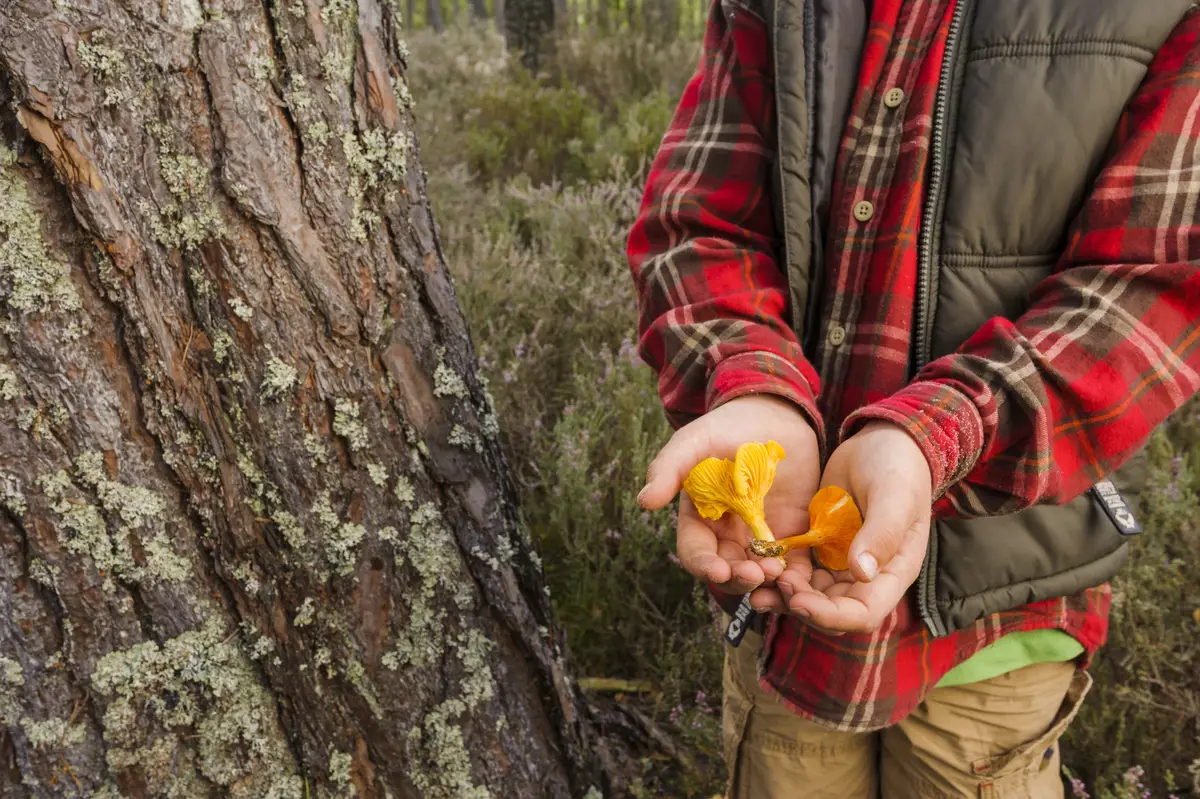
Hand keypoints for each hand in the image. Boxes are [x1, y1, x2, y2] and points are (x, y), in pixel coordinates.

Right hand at [637, 395, 820, 599]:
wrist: (776, 416)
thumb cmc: (729, 427)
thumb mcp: (696, 441)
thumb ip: (670, 468)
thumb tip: (644, 501)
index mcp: (700, 518)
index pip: (696, 551)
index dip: (704, 565)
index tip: (718, 570)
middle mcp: (728, 534)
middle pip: (728, 570)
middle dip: (738, 578)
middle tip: (755, 574)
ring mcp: (760, 536)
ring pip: (758, 572)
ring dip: (765, 580)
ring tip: (777, 572)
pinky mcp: (792, 534)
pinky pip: (792, 564)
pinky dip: (795, 578)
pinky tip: (798, 577)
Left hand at [772, 421, 933, 632]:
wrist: (882, 442)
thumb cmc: (897, 467)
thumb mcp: (894, 496)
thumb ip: (881, 533)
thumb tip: (862, 573)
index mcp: (892, 572)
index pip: (863, 613)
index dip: (830, 615)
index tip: (797, 599)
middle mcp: (866, 576)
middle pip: (831, 612)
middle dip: (799, 606)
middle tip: (769, 586)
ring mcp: (841, 564)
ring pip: (810, 596)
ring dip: (783, 595)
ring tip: (754, 583)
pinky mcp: (821, 548)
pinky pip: (799, 572)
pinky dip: (779, 572)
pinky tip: (756, 564)